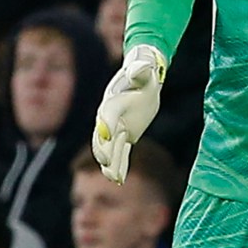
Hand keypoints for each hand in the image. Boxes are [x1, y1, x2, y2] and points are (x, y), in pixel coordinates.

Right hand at [92, 44, 165, 183]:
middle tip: (106, 162)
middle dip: (104, 149)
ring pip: (110, 149)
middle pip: (103, 136)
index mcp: (113, 101)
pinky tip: (119, 180)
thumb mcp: (144, 71)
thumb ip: (140, 71)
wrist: (141, 81)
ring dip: (111, 163)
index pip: (109, 114)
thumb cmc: (143, 74)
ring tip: (113, 177)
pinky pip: (121, 153)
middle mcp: (110, 118)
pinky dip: (119, 166)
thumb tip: (138, 68)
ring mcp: (116, 128)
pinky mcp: (125, 136)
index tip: (109, 136)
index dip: (108, 124)